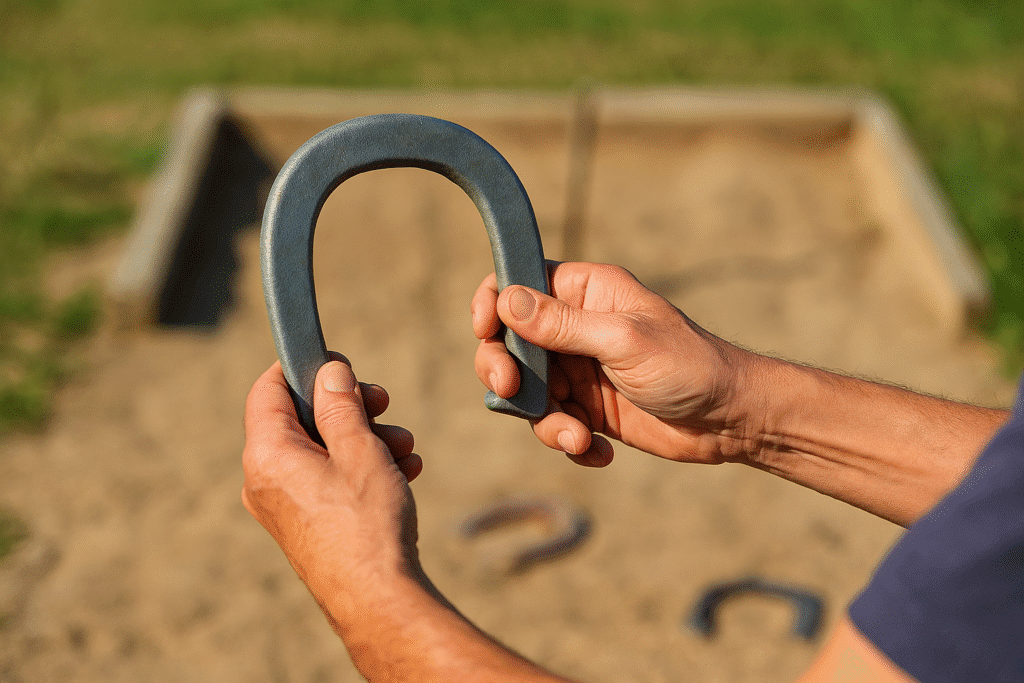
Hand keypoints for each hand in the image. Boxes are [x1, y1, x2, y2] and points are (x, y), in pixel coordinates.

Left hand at [242, 358, 424, 627]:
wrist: (378, 599)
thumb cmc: (367, 524)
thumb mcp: (359, 449)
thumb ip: (340, 404)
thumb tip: (328, 371)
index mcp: (267, 455)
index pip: (268, 389)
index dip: (303, 368)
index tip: (341, 364)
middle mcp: (264, 479)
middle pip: (300, 418)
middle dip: (348, 406)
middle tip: (384, 403)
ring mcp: (282, 505)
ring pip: (320, 449)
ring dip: (364, 438)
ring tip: (405, 448)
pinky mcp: (303, 524)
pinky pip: (326, 479)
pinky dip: (359, 467)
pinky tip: (401, 471)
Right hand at [472, 262, 759, 466]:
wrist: (731, 420)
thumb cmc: (689, 365)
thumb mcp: (623, 341)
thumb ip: (562, 325)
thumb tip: (506, 300)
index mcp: (585, 291)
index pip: (518, 283)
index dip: (492, 303)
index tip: (484, 330)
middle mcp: (576, 327)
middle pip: (508, 342)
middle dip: (504, 370)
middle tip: (510, 391)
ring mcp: (579, 370)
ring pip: (526, 392)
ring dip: (544, 421)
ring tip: (577, 439)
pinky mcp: (588, 410)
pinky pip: (553, 424)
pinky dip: (567, 442)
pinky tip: (598, 452)